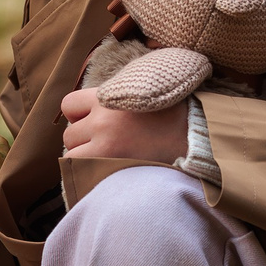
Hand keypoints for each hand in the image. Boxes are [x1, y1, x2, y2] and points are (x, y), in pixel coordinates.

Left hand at [59, 89, 189, 160]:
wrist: (196, 137)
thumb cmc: (173, 116)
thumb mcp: (143, 93)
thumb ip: (116, 98)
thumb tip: (93, 110)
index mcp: (109, 95)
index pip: (68, 104)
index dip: (78, 116)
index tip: (94, 124)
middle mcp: (103, 117)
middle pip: (69, 134)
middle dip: (83, 141)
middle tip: (108, 146)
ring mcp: (105, 141)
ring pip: (72, 154)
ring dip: (86, 158)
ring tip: (111, 160)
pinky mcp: (110, 162)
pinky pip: (81, 170)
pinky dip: (90, 173)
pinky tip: (110, 171)